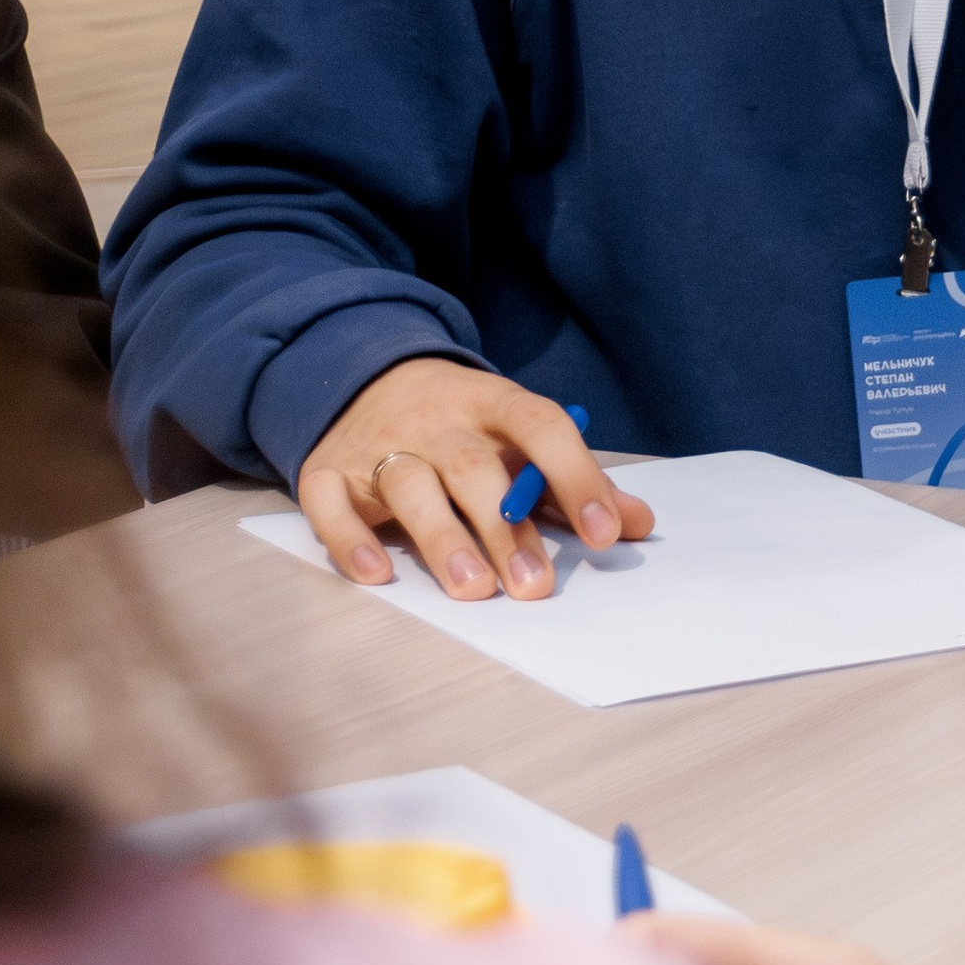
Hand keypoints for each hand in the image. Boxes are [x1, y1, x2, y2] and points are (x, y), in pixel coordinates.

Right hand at [296, 358, 655, 602]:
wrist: (362, 375)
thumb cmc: (459, 425)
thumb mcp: (515, 437)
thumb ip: (571, 481)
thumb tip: (638, 524)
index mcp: (490, 402)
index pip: (540, 425)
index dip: (575, 474)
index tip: (604, 532)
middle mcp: (434, 419)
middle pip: (473, 467)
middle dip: (506, 527)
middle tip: (535, 586)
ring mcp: (377, 444)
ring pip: (409, 483)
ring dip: (442, 537)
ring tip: (474, 589)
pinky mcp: (326, 471)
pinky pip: (330, 504)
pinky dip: (350, 540)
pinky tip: (380, 576)